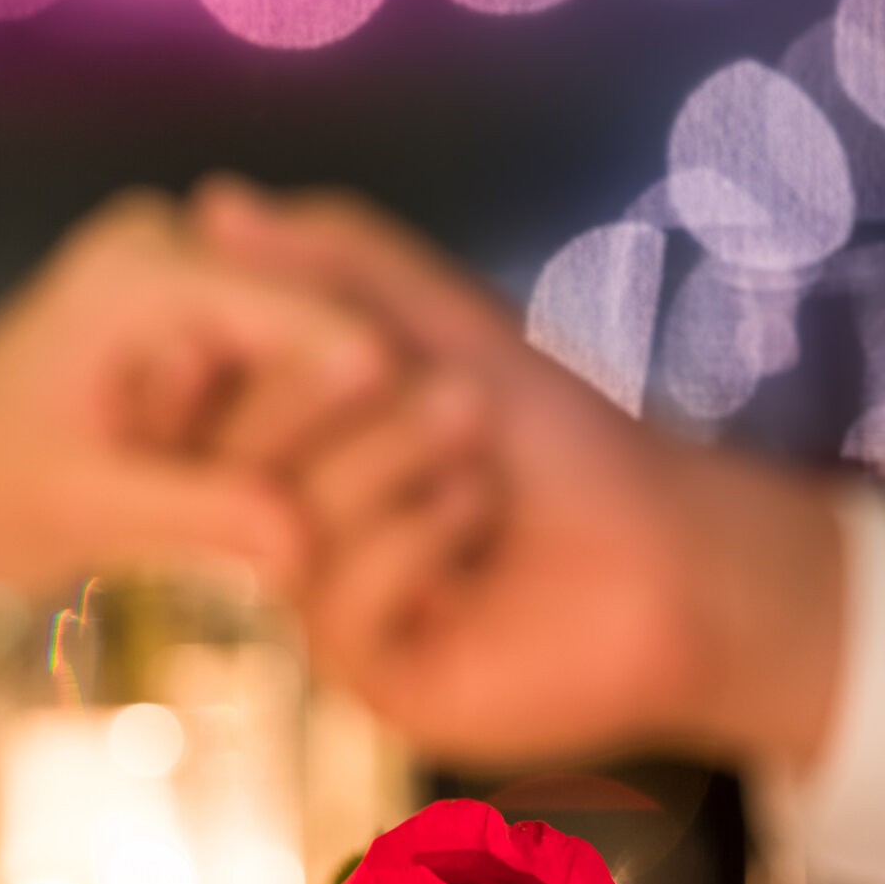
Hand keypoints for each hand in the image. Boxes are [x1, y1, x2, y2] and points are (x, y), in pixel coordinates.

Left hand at [0, 190, 472, 701]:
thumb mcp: (86, 512)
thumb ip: (201, 516)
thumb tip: (311, 545)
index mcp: (143, 272)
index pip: (307, 319)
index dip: (364, 402)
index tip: (429, 472)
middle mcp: (168, 252)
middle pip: (314, 333)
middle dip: (324, 434)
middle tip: (330, 523)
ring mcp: (176, 284)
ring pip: (299, 361)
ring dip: (297, 446)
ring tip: (283, 523)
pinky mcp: (181, 330)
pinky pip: (267, 380)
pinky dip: (271, 446)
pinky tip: (275, 509)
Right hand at [192, 178, 845, 772]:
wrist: (680, 549)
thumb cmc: (564, 439)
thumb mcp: (442, 325)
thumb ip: (333, 264)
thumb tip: (211, 202)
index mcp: (295, 463)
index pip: (204, 415)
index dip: (207, 370)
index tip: (223, 326)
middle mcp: (298, 541)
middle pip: (233, 472)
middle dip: (314, 403)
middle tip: (407, 365)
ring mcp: (334, 615)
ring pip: (289, 533)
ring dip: (387, 458)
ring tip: (475, 426)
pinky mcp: (380, 681)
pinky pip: (339, 610)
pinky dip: (411, 541)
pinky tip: (478, 513)